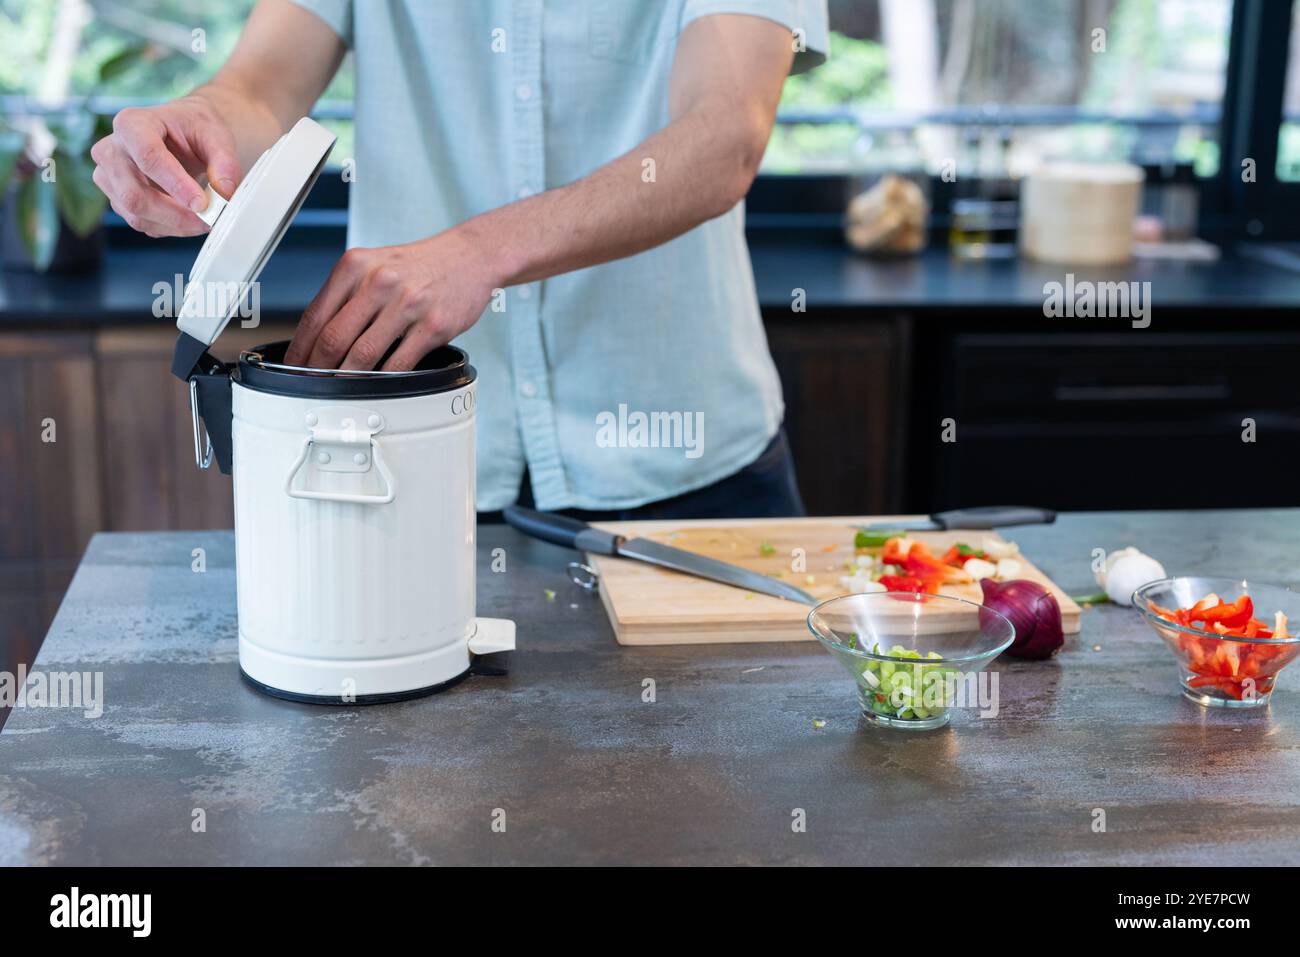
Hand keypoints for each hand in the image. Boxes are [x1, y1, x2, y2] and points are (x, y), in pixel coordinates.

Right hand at [90, 96, 241, 236]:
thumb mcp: (216, 135)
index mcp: (132, 123)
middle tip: (209, 220)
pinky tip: (189, 220)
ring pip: (135, 213)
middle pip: (134, 193)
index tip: (203, 204)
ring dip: (174, 224)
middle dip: (175, 214)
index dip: (176, 185)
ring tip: (204, 220)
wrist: (181, 134)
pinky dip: (169, 227)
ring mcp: (108, 176)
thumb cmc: (194, 129)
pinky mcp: (116, 198)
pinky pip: (140, 222)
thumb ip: (224, 162)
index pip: (148, 157)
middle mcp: (111, 149)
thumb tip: (224, 193)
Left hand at [285, 228, 498, 370]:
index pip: (315, 316)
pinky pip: (399, 363)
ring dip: (346, 380)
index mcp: (355, 266)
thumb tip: (317, 339)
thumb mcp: (374, 266)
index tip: (294, 368)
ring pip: (363, 355)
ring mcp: (408, 304)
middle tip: (313, 385)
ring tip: (340, 391)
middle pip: (334, 338)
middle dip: (317, 369)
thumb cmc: (418, 267)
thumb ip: (347, 296)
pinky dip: (383, 380)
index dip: (299, 349)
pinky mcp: (433, 326)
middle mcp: (380, 282)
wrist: (468, 257)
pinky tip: (376, 385)